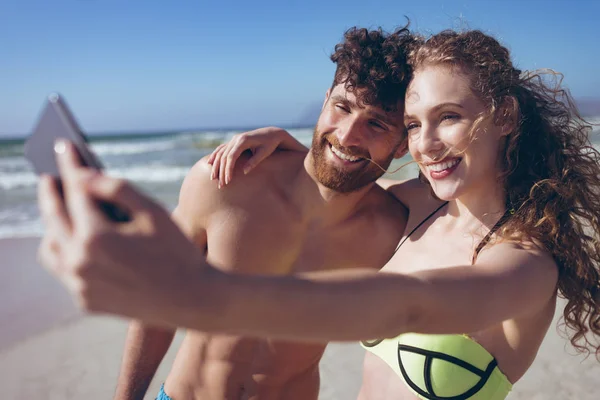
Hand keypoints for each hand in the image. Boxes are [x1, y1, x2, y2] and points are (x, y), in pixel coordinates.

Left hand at [37, 140, 208, 325]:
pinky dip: (66, 250)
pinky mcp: (86, 300)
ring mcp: (80, 285)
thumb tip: (83, 176)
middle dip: (51, 192)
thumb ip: (116, 188)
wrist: (192, 300)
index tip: (62, 145)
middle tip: (50, 175)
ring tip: (59, 208)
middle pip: (54, 218)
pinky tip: (76, 239)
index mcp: (96, 237)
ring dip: (53, 225)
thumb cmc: (178, 252)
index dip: (69, 165)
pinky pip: (65, 269)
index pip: (74, 191)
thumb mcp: (153, 212)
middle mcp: (80, 262)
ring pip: (52, 247)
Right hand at [207, 126, 306, 187]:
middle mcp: (236, 138)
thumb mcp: (264, 153)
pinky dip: (215, 155)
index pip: (231, 156)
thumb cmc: (270, 144)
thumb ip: (254, 161)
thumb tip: (244, 172)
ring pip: (221, 153)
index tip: (228, 180)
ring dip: (216, 166)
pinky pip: (221, 148)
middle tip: (221, 185)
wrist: (272, 133)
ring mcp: (234, 139)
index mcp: (243, 140)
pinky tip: (210, 163)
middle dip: (221, 171)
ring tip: (213, 178)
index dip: (228, 169)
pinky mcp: (234, 141)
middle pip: (224, 156)